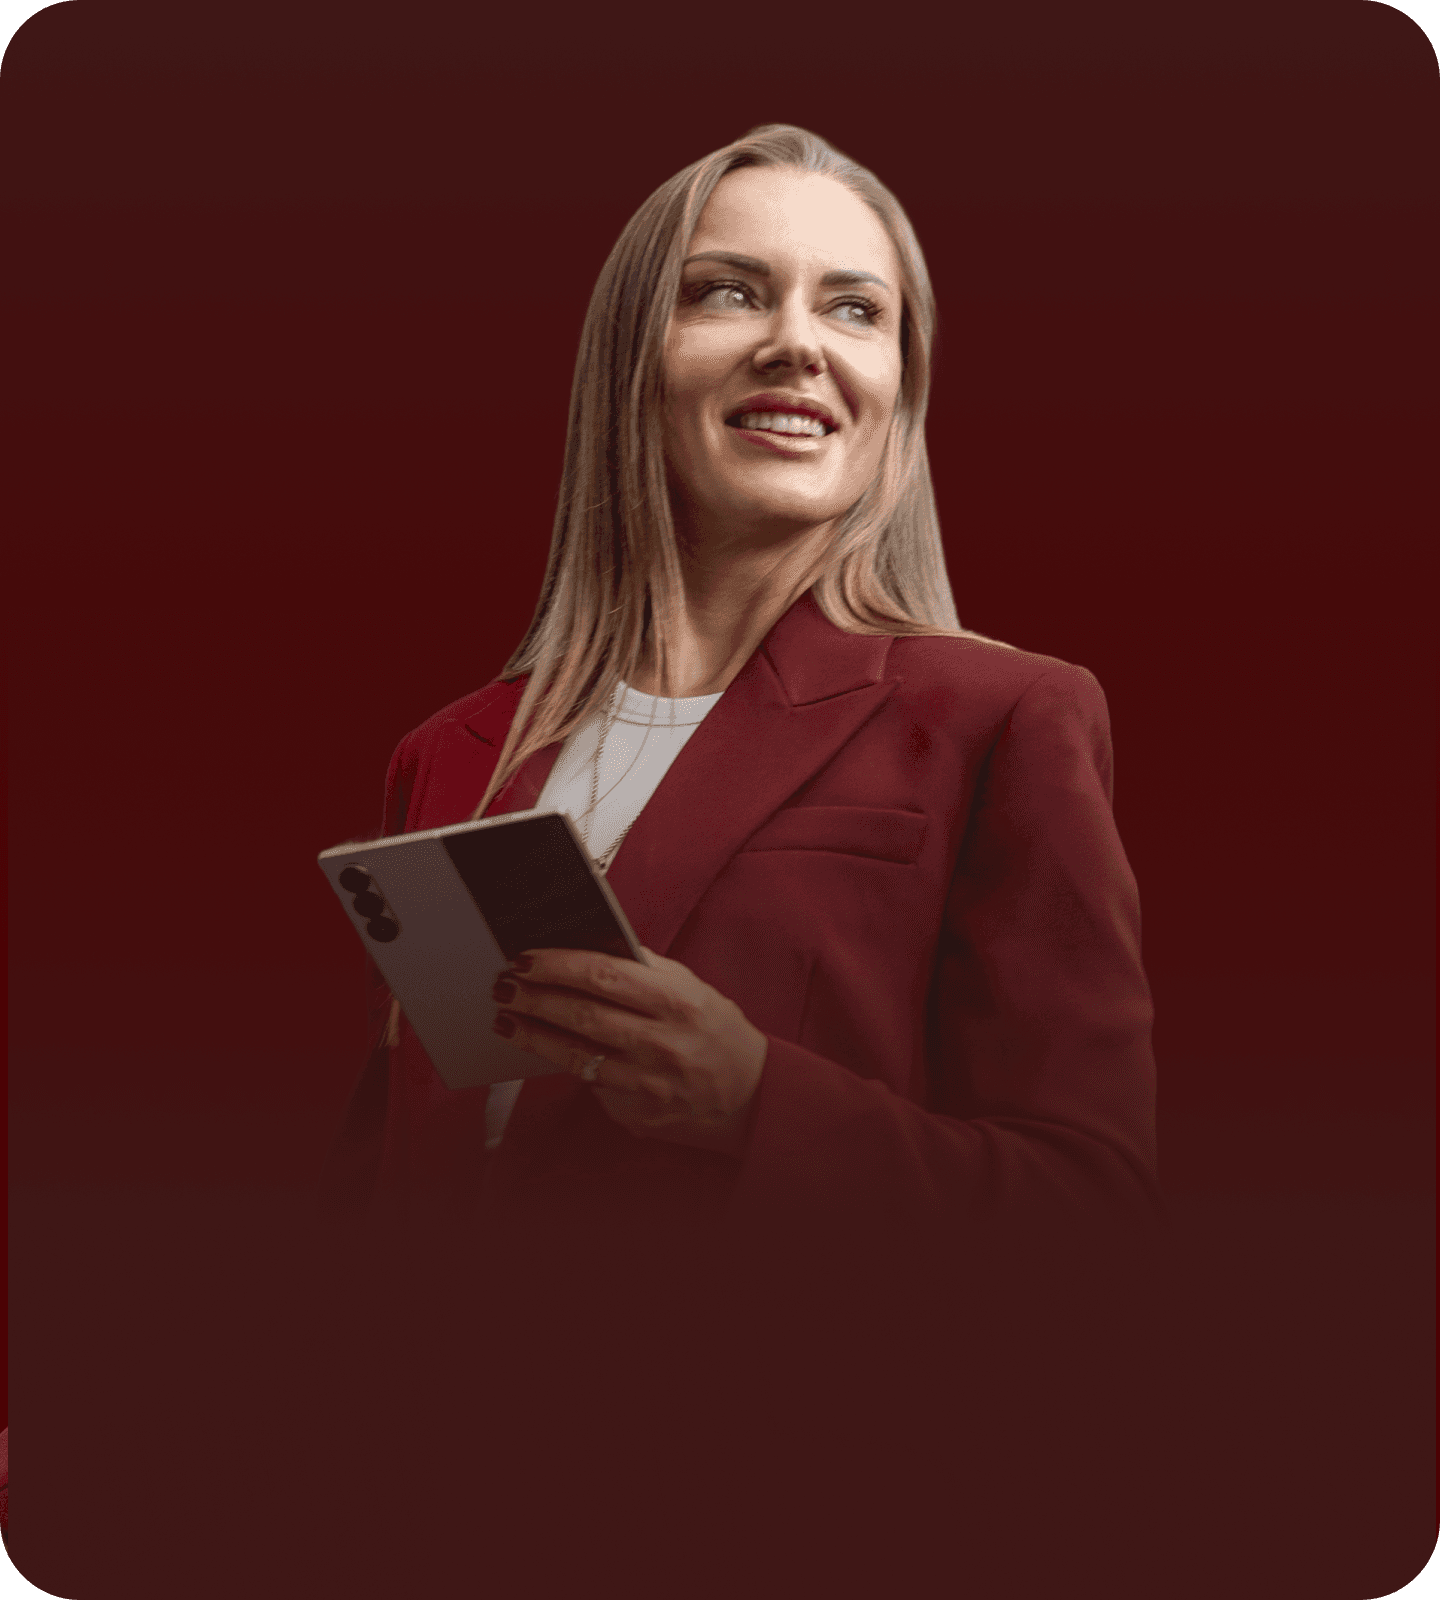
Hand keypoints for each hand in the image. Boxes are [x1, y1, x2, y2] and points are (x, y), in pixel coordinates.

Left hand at [490, 947, 766, 1157]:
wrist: (751, 1096)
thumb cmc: (715, 1031)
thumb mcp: (691, 989)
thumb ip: (644, 970)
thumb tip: (584, 948)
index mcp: (678, 1001)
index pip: (604, 974)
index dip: (558, 965)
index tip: (526, 959)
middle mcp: (663, 1043)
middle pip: (582, 1015)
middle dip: (534, 999)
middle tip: (503, 987)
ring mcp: (648, 1084)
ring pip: (575, 1056)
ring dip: (533, 1036)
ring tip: (506, 1020)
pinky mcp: (637, 1114)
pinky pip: (590, 1086)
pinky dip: (566, 1066)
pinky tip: (546, 1050)